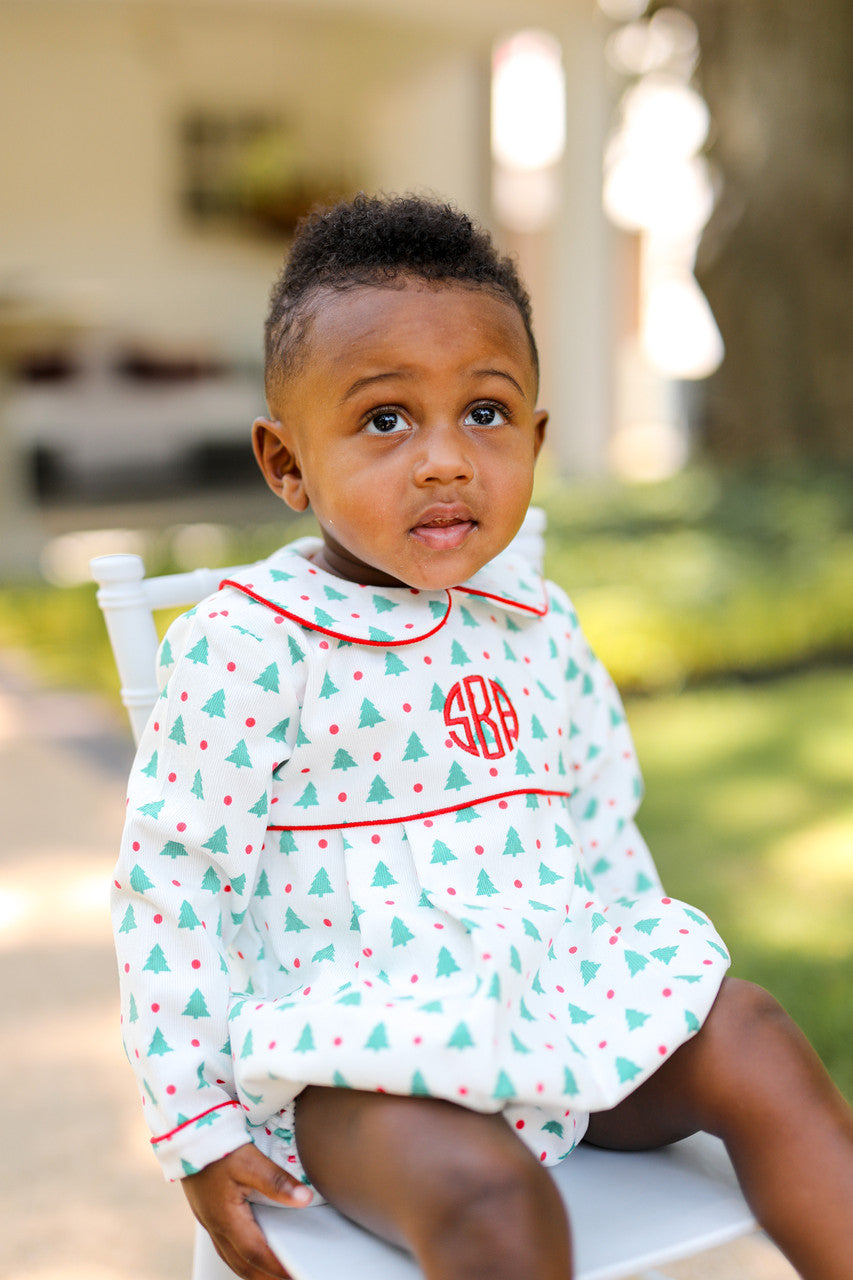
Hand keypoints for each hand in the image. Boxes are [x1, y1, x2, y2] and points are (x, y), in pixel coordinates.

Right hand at [182, 1142, 312, 1279]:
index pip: (256, 1253)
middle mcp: (215, 1226)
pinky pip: (225, 1247)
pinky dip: (241, 1258)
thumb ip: (277, 1181)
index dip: (276, 1268)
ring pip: (232, 1259)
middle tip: (289, 1278)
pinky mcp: (207, 1215)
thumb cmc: (216, 1147)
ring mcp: (209, 1222)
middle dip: (266, 1278)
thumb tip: (304, 1198)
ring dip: (253, 1271)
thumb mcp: (250, 1160)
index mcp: (226, 1217)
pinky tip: (251, 1254)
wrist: (187, 1136)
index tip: (295, 1274)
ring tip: (274, 1274)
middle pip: (243, 1265)